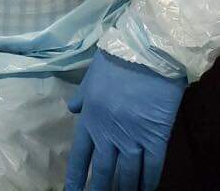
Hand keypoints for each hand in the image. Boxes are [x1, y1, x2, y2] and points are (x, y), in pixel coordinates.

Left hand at [65, 50, 185, 190]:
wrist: (147, 52)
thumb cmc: (117, 58)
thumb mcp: (92, 74)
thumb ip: (82, 96)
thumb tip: (72, 109)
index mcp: (91, 118)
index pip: (80, 156)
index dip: (76, 178)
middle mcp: (109, 134)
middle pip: (103, 172)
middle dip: (99, 190)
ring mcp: (134, 138)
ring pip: (127, 175)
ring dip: (125, 189)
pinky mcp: (156, 138)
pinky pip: (152, 168)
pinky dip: (148, 183)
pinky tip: (145, 190)